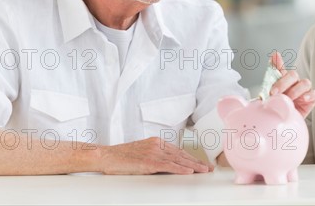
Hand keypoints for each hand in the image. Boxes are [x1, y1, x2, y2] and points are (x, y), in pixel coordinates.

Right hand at [98, 137, 213, 174]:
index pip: (178, 150)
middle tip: (208, 168)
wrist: (106, 156)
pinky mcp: (148, 162)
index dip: (191, 157)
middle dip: (196, 162)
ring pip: (178, 160)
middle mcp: (157, 145)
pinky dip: (180, 169)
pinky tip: (189, 172)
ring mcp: (153, 152)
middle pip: (181, 154)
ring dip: (193, 166)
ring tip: (204, 170)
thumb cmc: (121, 157)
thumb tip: (168, 165)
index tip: (201, 163)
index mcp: (156, 142)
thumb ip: (155, 156)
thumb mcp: (141, 153)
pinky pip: (168, 166)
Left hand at [269, 51, 314, 118]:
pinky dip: (311, 94)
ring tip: (289, 99)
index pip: (280, 68)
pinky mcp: (312, 99)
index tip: (275, 56)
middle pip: (293, 75)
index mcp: (281, 81)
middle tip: (274, 93)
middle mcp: (294, 83)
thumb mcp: (269, 101)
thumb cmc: (278, 111)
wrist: (286, 124)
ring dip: (295, 91)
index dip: (278, 62)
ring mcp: (304, 90)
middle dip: (282, 83)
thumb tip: (260, 86)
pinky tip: (304, 99)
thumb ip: (267, 90)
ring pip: (305, 83)